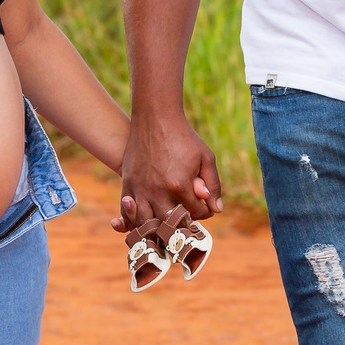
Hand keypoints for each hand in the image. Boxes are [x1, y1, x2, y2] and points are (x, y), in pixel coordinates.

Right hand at [115, 111, 221, 230]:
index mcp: (179, 185)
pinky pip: (128, 212)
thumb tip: (217, 209)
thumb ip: (213, 185)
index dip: (204, 212)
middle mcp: (158, 191)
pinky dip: (135, 220)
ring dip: (157, 226)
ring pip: (147, 223)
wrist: (155, 117)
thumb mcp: (205, 157)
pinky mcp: (128, 184)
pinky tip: (145, 218)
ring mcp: (140, 189)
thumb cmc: (183, 137)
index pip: (196, 213)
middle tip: (187, 215)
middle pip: (171, 223)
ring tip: (166, 222)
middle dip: (182, 223)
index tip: (205, 207)